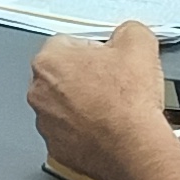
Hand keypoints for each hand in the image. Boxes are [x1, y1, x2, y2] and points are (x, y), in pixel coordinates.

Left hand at [29, 23, 174, 179]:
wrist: (136, 148)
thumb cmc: (128, 104)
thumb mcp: (139, 43)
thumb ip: (127, 30)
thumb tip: (128, 34)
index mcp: (49, 61)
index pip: (68, 43)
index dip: (95, 48)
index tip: (110, 59)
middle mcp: (40, 93)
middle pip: (64, 74)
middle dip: (88, 76)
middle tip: (115, 83)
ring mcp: (46, 123)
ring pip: (66, 105)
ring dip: (86, 104)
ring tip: (114, 108)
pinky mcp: (58, 149)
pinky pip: (71, 132)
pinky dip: (87, 130)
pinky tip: (108, 128)